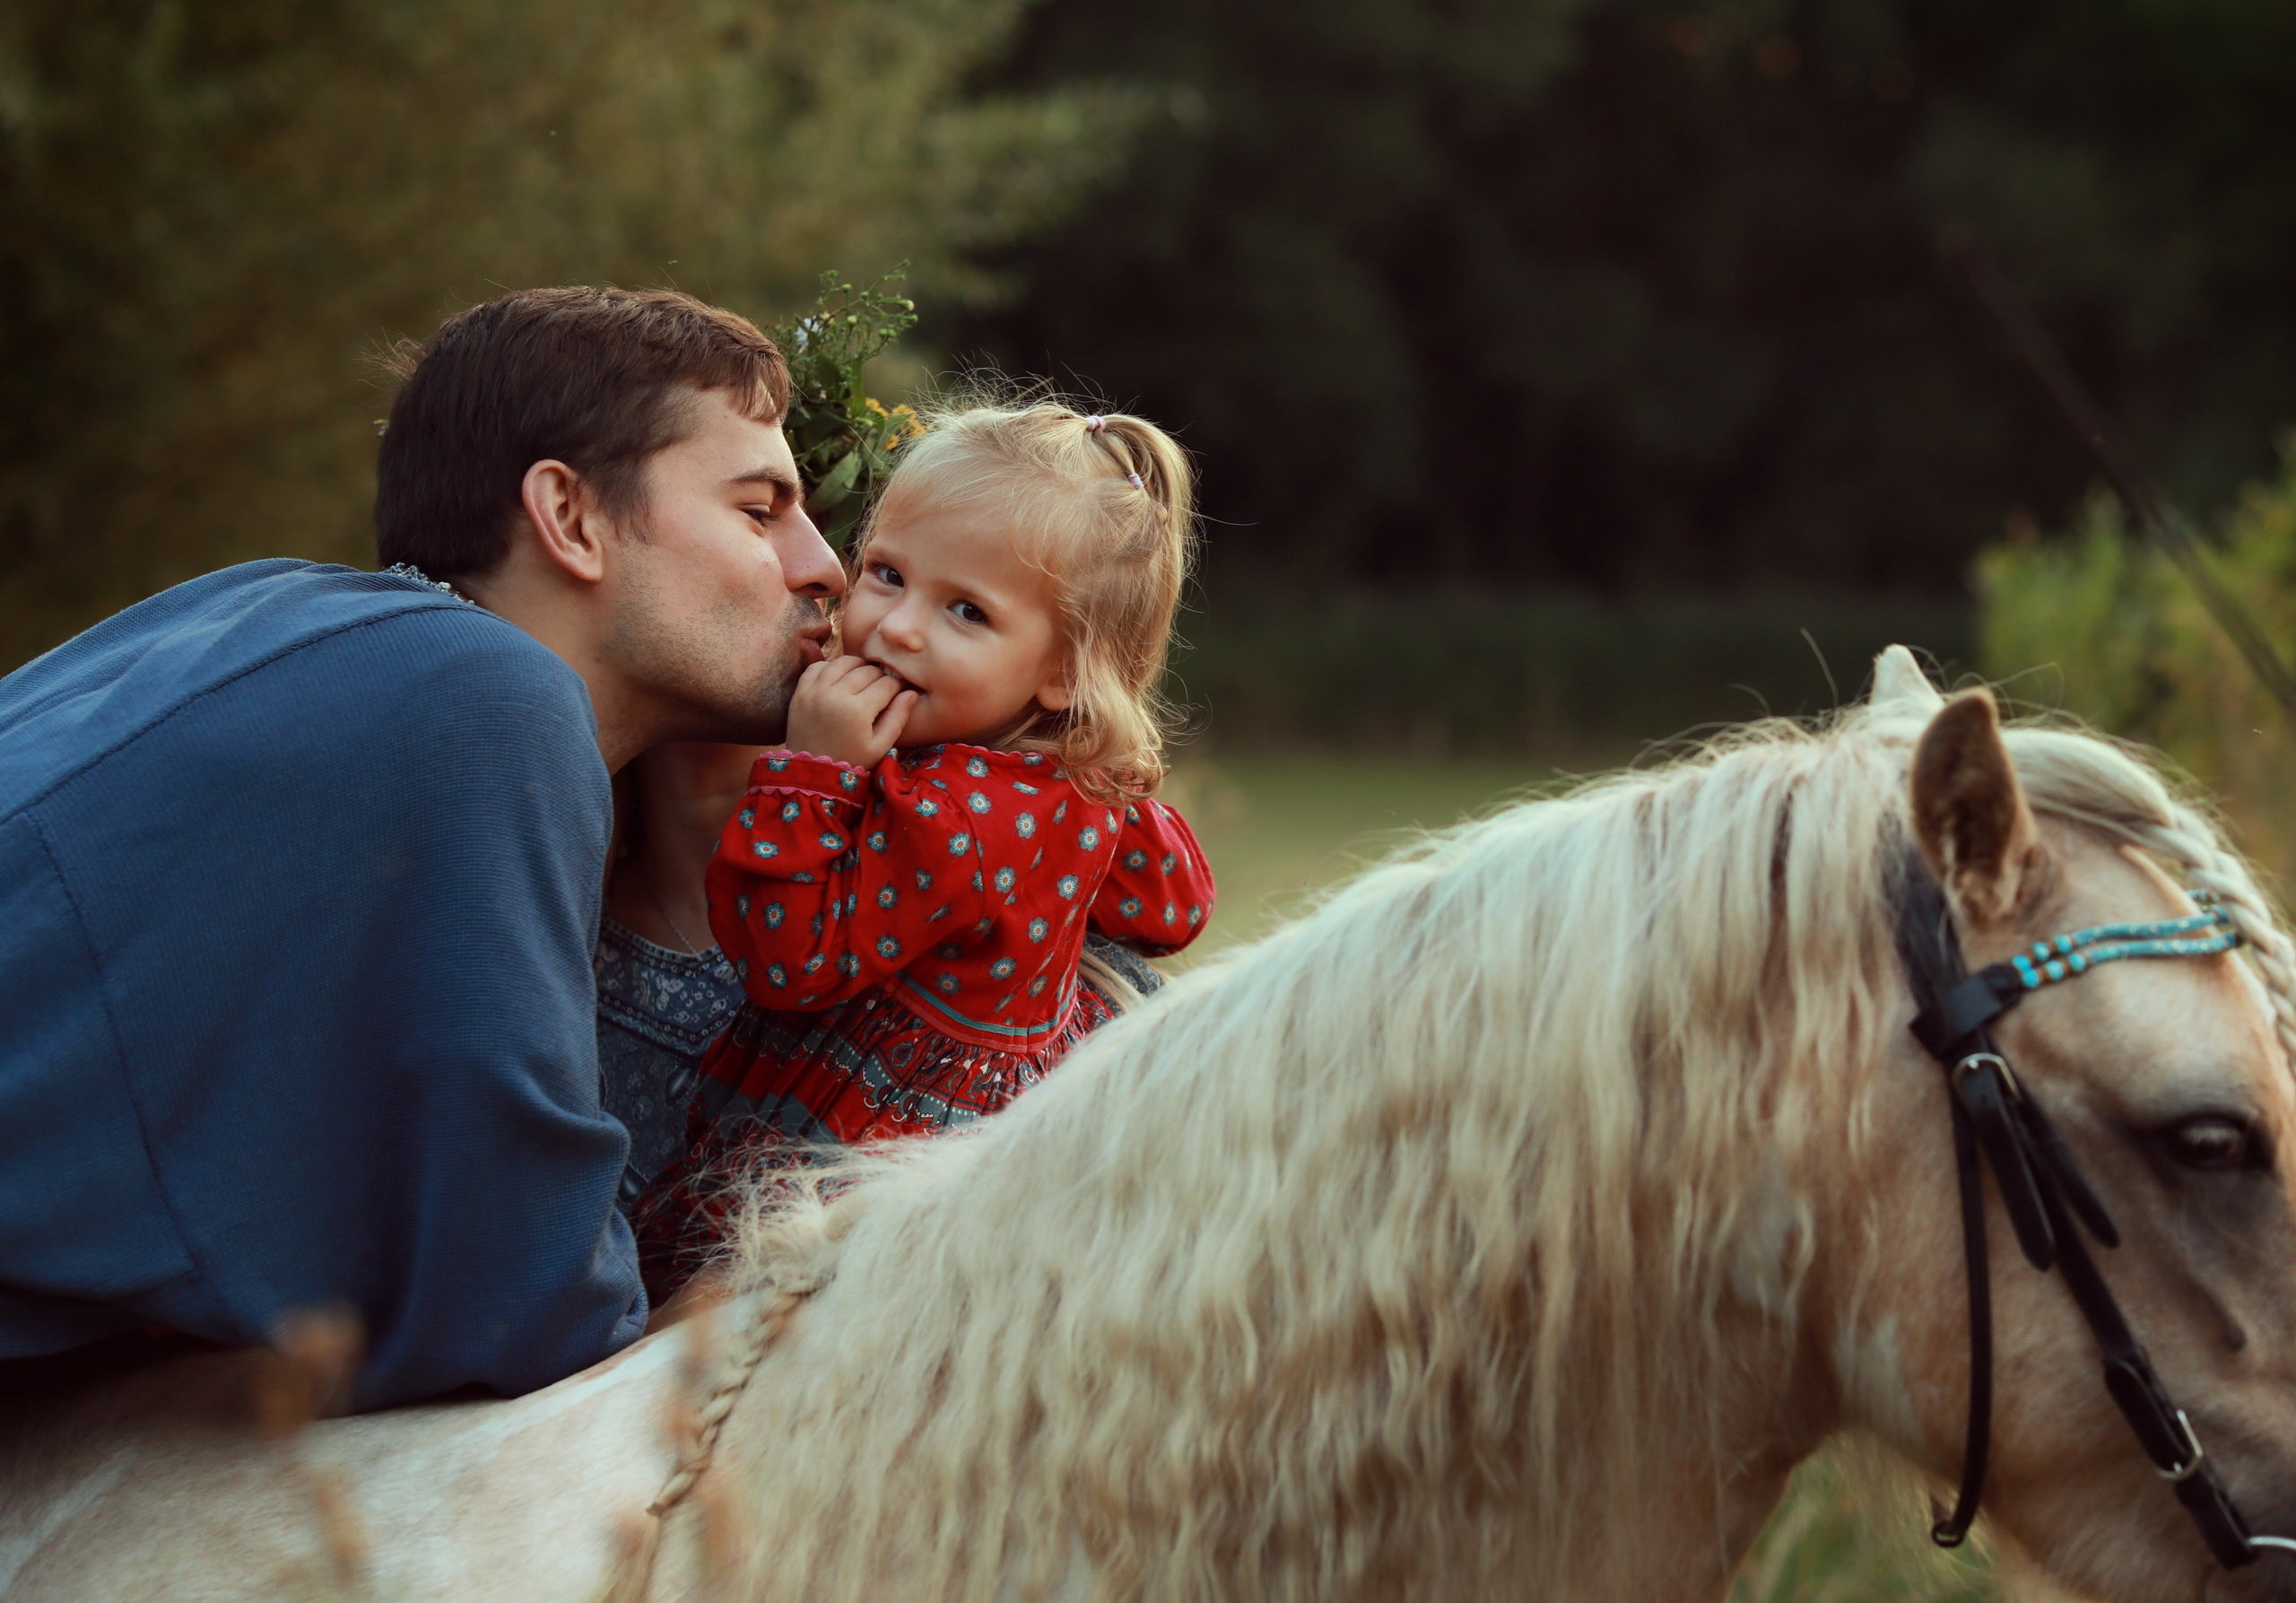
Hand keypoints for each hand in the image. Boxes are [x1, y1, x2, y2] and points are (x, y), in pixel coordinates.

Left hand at [784, 656, 917, 766]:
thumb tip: (912, 692)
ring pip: (843, 662)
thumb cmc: (851, 761)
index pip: (887, 684)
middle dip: (880, 675)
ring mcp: (815, 691)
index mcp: (858, 710)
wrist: (812, 772)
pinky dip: (830, 667)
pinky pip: (817, 666)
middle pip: (867, 670)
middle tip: (882, 687)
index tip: (900, 689)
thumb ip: (898, 718)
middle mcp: (836, 694)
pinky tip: (839, 677)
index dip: (898, 685)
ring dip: (857, 666)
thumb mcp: (880, 746)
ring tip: (863, 678)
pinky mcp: (801, 691)